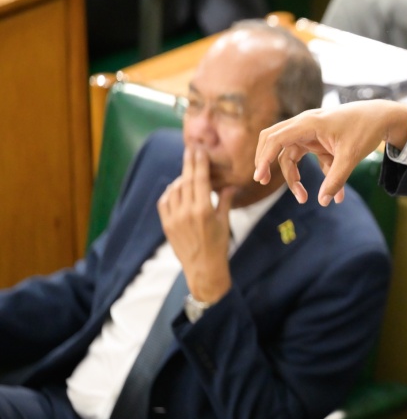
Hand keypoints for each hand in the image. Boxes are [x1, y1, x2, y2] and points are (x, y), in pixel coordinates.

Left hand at [158, 148, 233, 303]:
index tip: (199, 151)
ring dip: (181, 179)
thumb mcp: (225, 222)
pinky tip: (176, 190)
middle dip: (189, 164)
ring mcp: (174, 218)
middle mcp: (187, 212)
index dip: (199, 163)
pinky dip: (170, 192)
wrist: (203, 268)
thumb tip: (229, 185)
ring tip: (188, 175)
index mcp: (204, 210)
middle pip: (186, 180)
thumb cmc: (219, 245)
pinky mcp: (167, 225)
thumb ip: (225, 201)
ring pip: (174, 190)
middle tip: (191, 150)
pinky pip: (165, 202)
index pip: (200, 179)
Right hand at [255, 100, 406, 206]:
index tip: (260, 177)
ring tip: (302, 198)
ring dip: (294, 176)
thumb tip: (323, 202)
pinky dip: (318, 175)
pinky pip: (309, 159)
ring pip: (290, 154)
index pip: (276, 138)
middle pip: (273, 141)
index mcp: (309, 123)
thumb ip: (336, 179)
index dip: (264, 157)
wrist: (382, 117)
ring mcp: (310, 132)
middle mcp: (305, 125)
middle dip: (266, 161)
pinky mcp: (319, 140)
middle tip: (261, 180)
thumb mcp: (351, 156)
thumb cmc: (365, 129)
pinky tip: (335, 196)